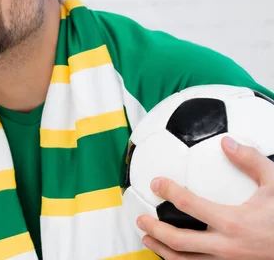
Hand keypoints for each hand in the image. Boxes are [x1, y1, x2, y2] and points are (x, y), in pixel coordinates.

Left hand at [136, 136, 273, 258]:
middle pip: (179, 241)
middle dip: (155, 229)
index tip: (156, 183)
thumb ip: (251, 162)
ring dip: (162, 250)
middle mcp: (226, 247)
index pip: (189, 205)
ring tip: (146, 239)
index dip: (169, 192)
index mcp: (233, 222)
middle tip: (141, 218)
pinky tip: (172, 254)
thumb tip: (226, 142)